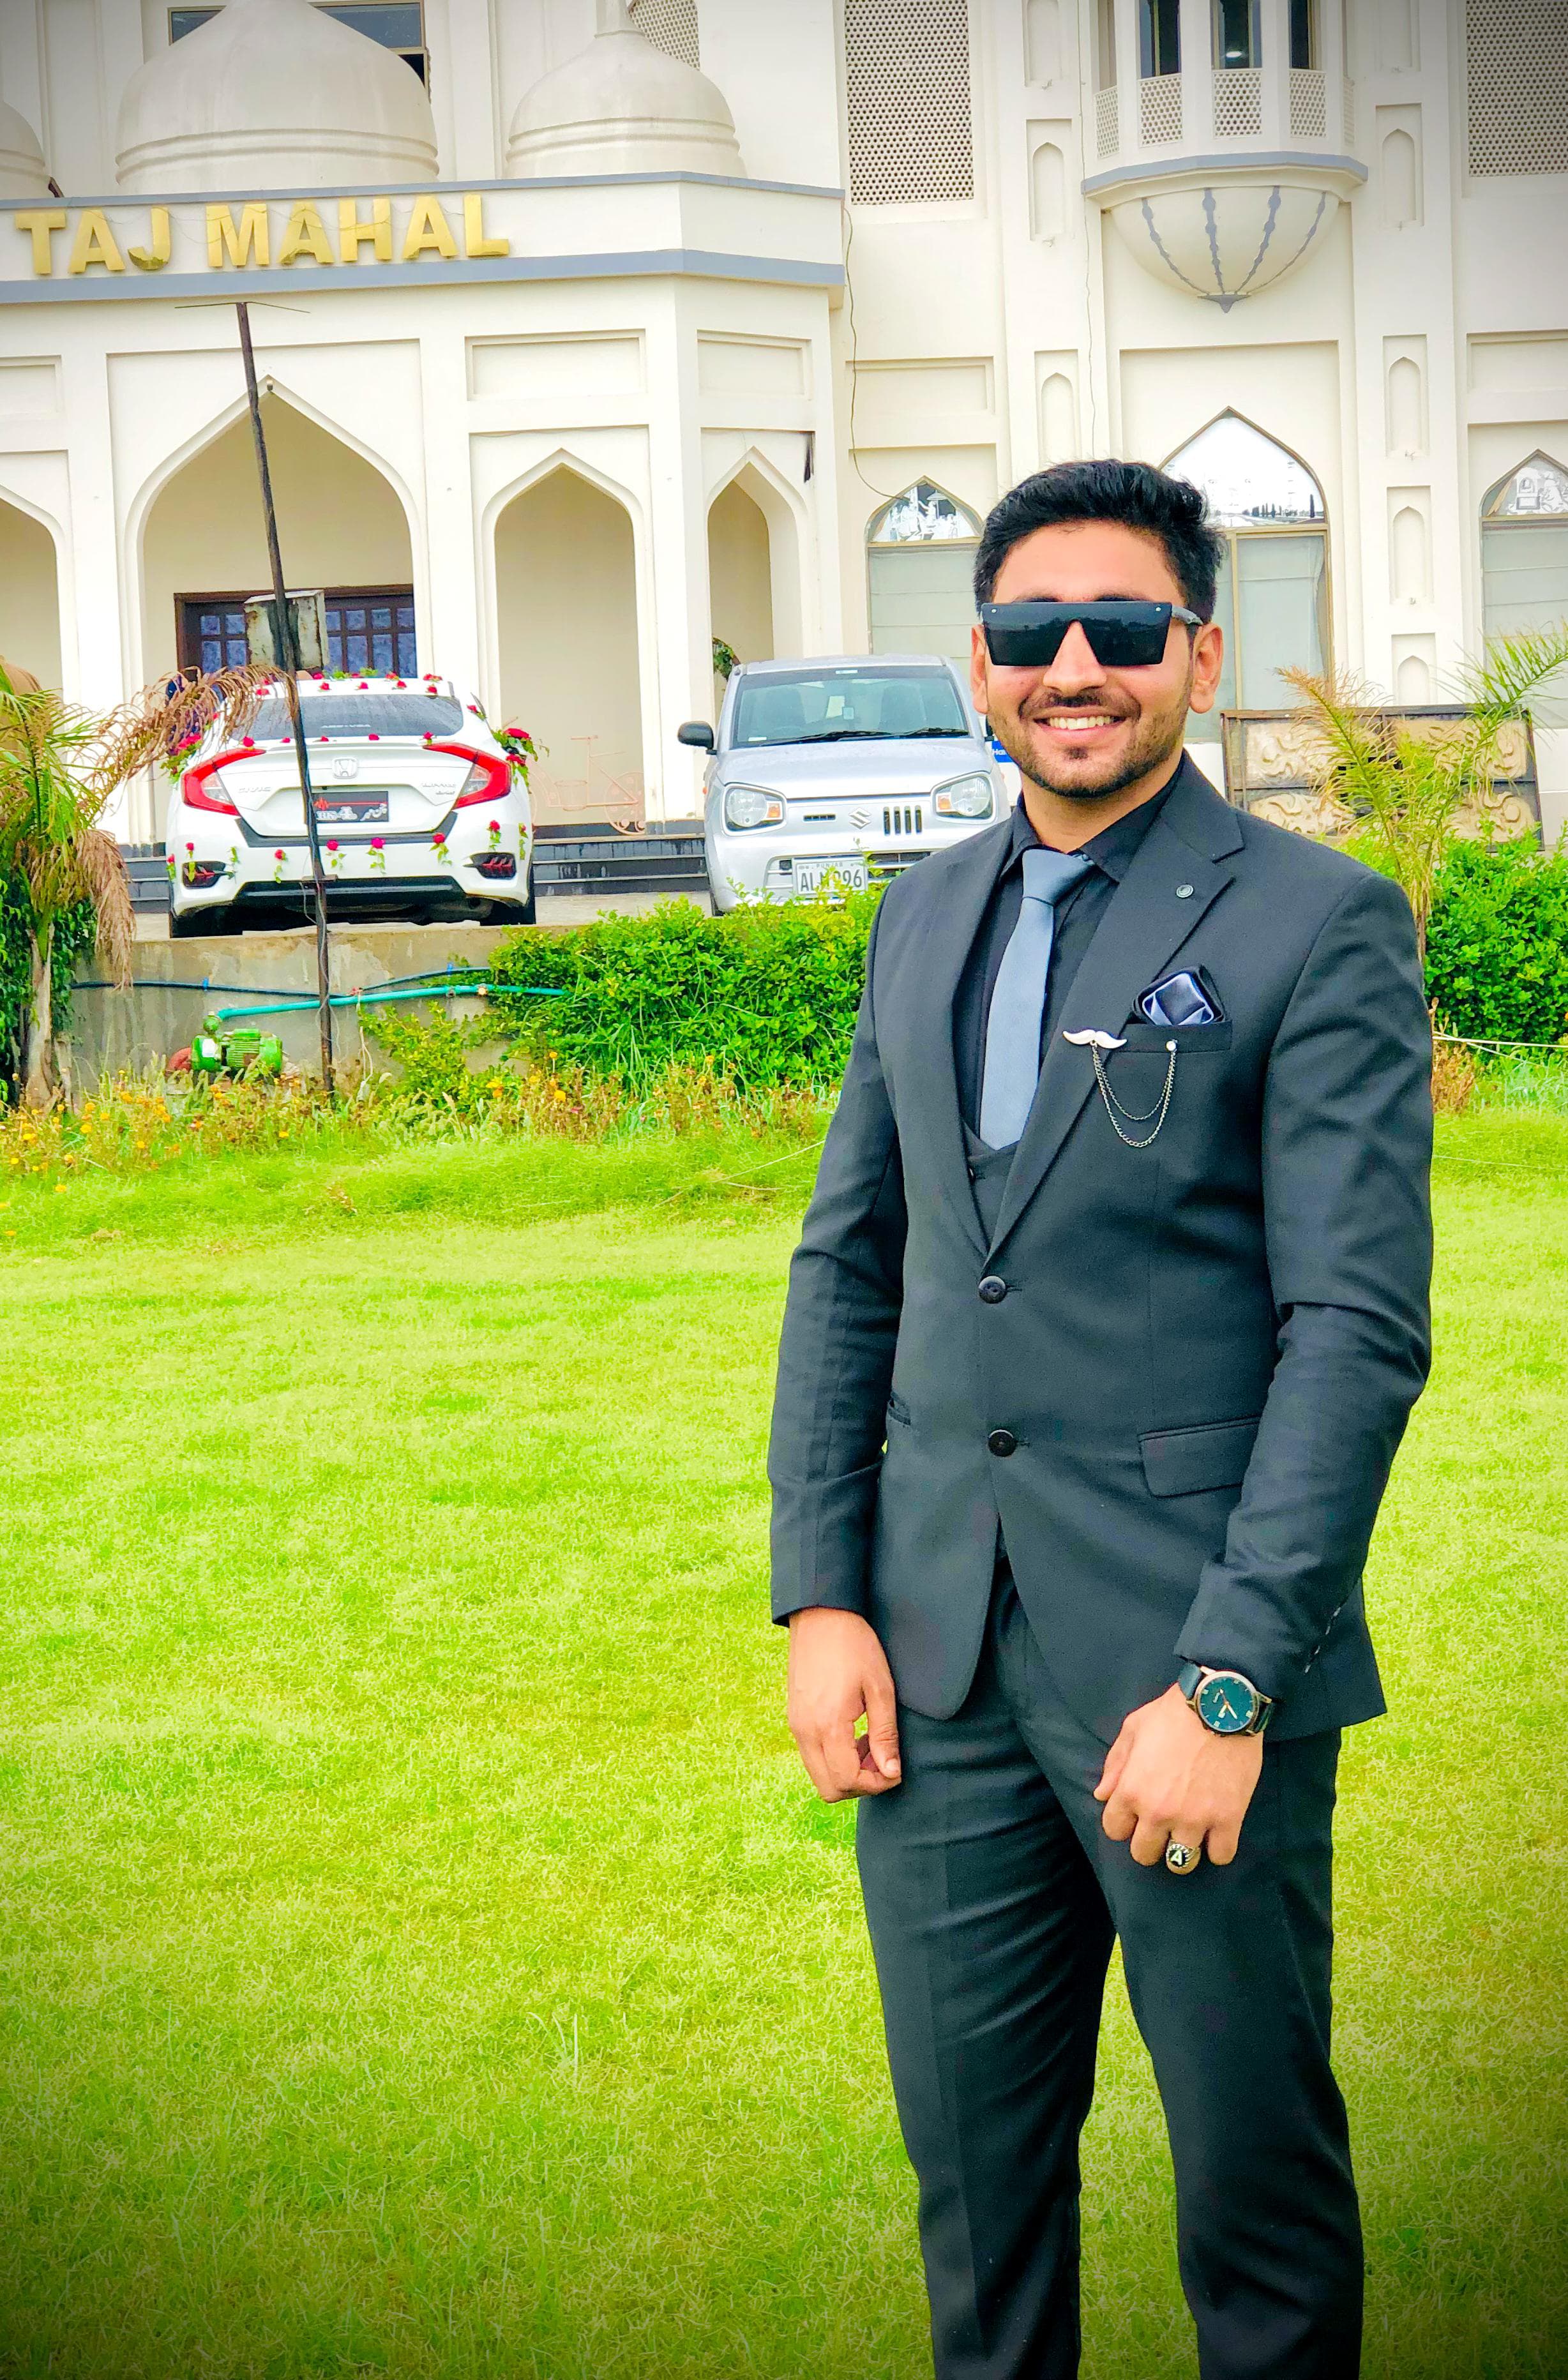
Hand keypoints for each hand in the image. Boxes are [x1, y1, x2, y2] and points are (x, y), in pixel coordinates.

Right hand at [787, 1607, 901, 1802]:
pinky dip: (834, 1759)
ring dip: (847, 1772)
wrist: (821, 1616)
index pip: (848, 1781)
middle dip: (860, 1784)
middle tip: (882, 1759)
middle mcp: (805, 1732)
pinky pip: (812, 1757)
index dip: (877, 1784)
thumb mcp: (880, 1689)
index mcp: (828, 1725)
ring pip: (819, 1776)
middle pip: (829, 1789)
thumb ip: (884, 1735)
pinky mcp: (794, 1719)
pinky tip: (853, 1734)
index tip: (895, 1768)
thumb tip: (891, 1773)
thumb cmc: (855, 1647)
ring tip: (869, 1744)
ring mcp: (796, 1727)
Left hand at [1093, 1684, 1262, 1867]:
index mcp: (1131, 1791)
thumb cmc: (1173, 1712)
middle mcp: (1158, 1812)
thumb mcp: (1133, 1728)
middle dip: (1150, 1843)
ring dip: (1183, 1851)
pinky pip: (1220, 1856)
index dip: (1124, 1823)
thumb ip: (1115, 1765)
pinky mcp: (1228, 1820)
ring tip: (1190, 1833)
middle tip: (1163, 1827)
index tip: (1136, 1816)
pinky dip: (1218, 1848)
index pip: (1114, 1830)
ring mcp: (1194, 1819)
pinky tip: (1217, 1833)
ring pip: (1181, 1863)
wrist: (1221, 1703)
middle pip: (1144, 1854)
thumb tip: (1102, 1796)